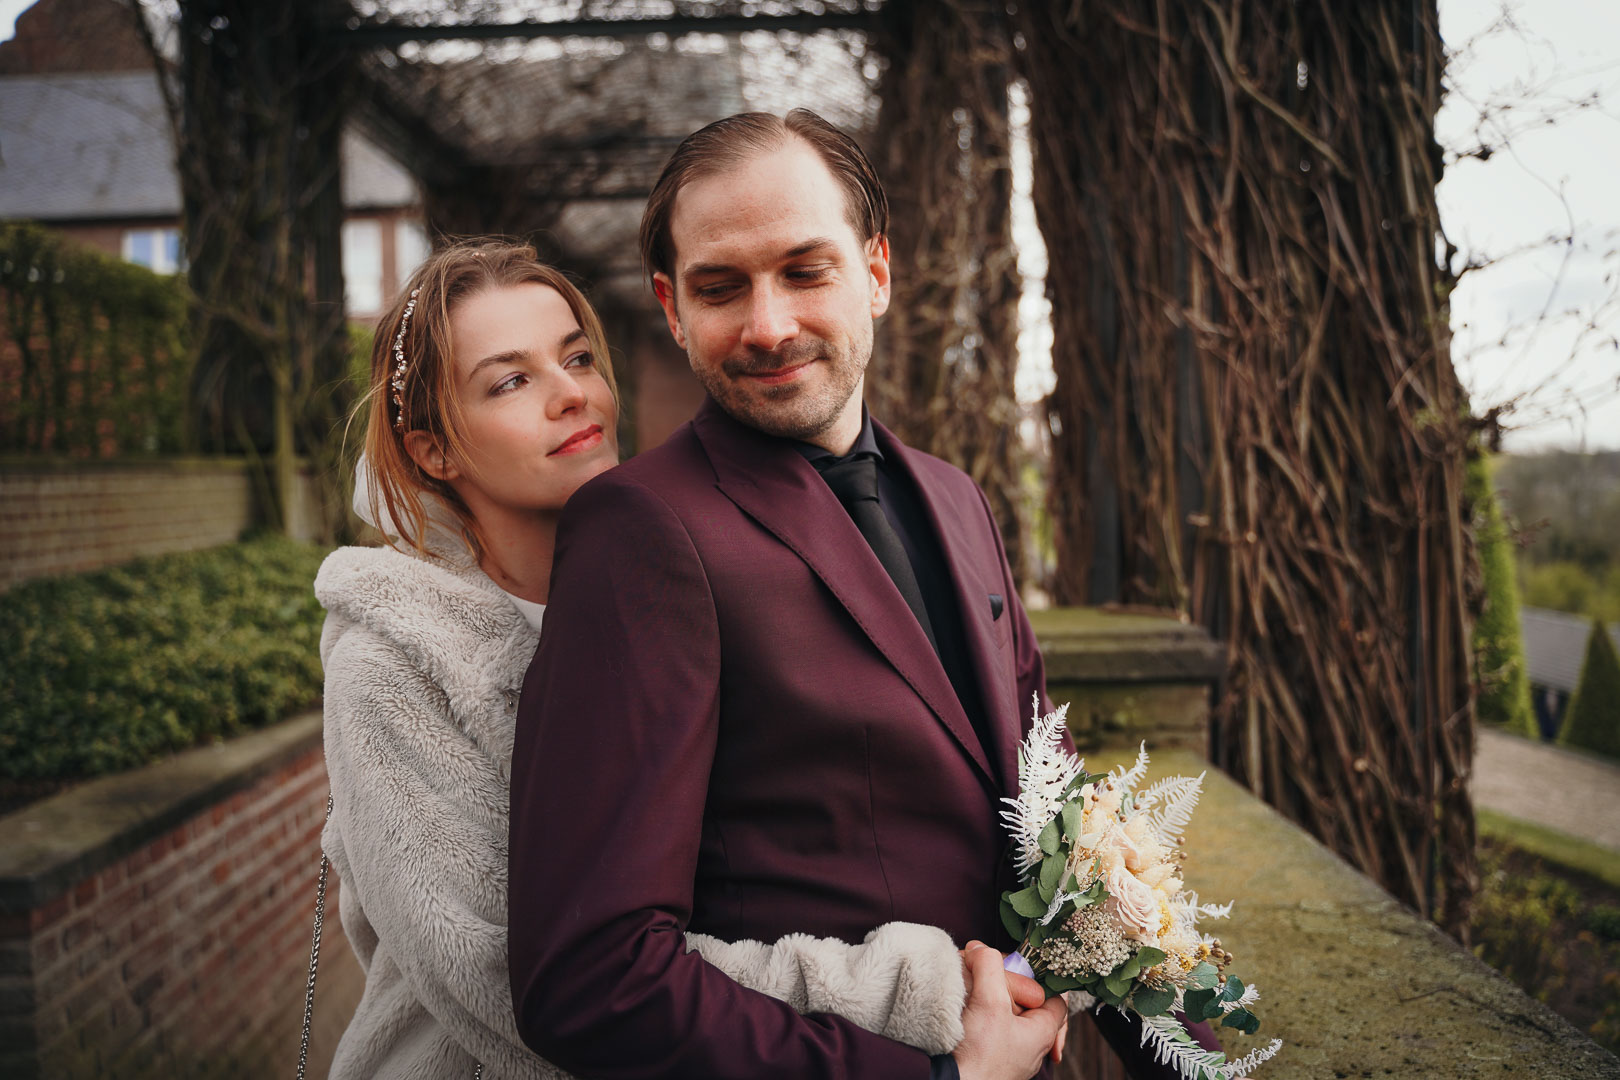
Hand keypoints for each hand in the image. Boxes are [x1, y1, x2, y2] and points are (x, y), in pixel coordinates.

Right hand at [952, 942, 1068, 1079]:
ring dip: (985, 999)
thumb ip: (989, 966)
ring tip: (967, 993)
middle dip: (1003, 986)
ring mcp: (1008, 1054)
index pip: (1055, 997)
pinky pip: (987, 1028)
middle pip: (1025, 1001)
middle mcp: (1029, 1047)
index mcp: (1042, 1033)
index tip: (1019, 965)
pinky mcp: (987, 1058)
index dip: (1040, 977)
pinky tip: (962, 1011)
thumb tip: (979, 948)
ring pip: (1002, 1014)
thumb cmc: (978, 1057)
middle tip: (982, 976)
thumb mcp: (989, 1001)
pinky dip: (976, 1014)